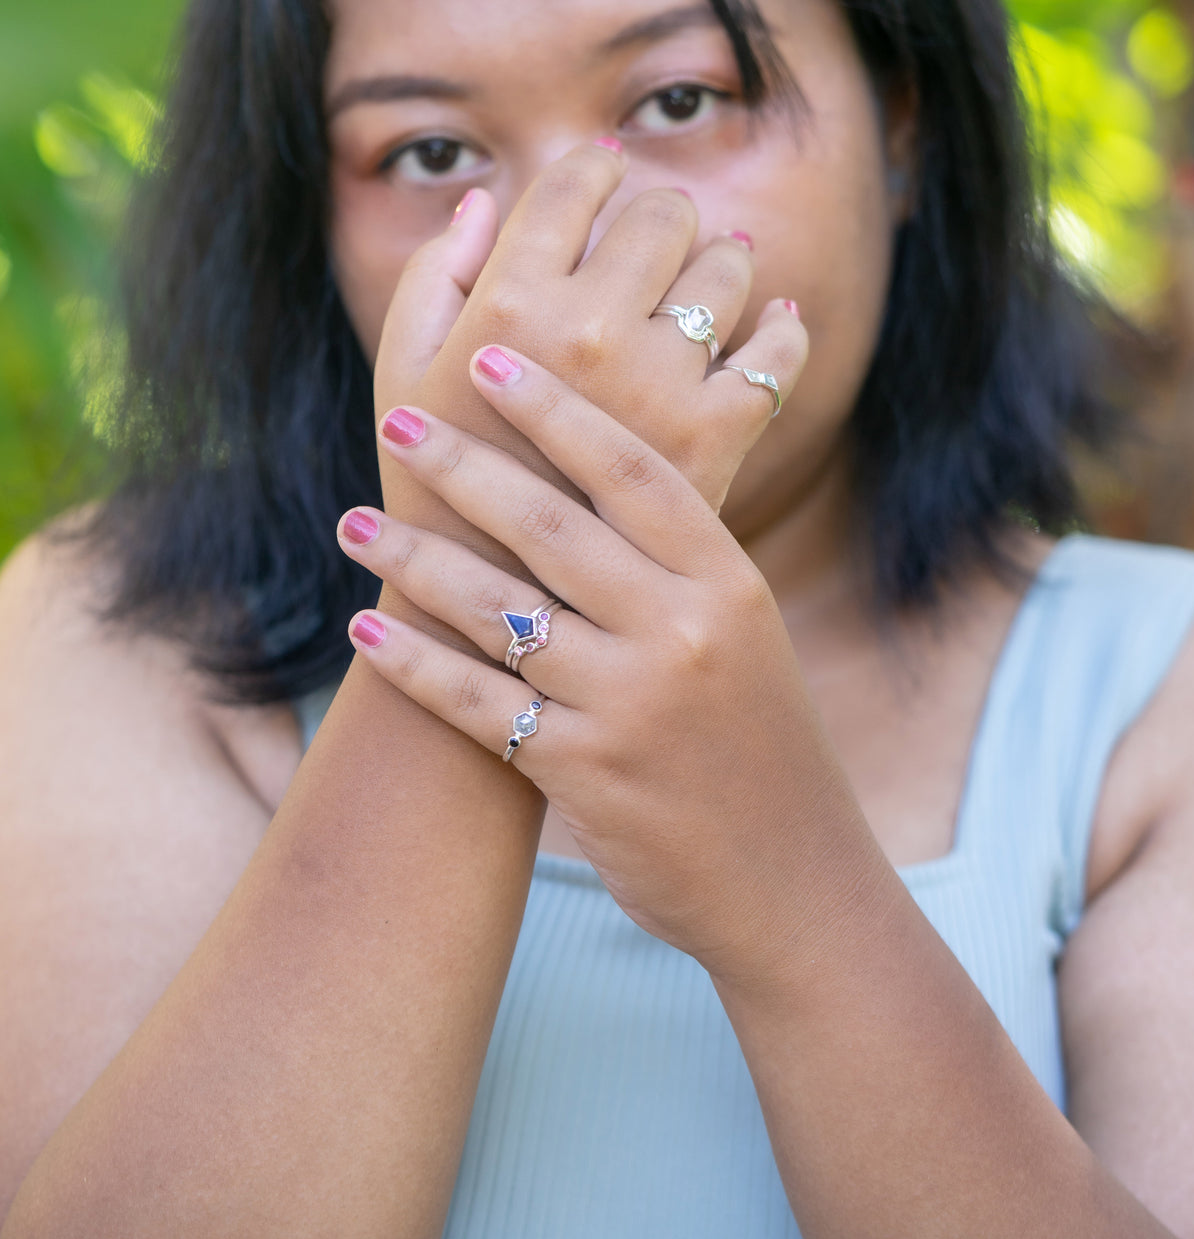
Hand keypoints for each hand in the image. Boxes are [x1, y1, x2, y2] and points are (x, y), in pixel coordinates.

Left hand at [337, 336, 842, 991]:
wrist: (791, 880)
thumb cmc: (759, 738)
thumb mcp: (747, 629)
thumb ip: (684, 550)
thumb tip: (618, 455)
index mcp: (726, 581)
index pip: (631, 470)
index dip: (555, 408)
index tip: (491, 359)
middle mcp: (682, 631)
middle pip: (553, 526)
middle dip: (465, 466)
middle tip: (398, 420)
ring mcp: (631, 705)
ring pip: (501, 610)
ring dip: (416, 560)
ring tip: (356, 520)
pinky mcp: (584, 775)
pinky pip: (476, 703)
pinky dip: (413, 664)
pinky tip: (366, 628)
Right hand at [375, 143, 802, 524]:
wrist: (494, 614)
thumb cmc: (432, 487)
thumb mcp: (401, 373)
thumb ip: (436, 275)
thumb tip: (488, 202)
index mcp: (508, 306)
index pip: (574, 185)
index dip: (592, 169)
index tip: (602, 175)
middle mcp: (589, 333)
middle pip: (660, 216)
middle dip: (657, 214)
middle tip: (654, 233)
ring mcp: (659, 384)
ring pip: (726, 270)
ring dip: (719, 260)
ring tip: (707, 274)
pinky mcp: (714, 438)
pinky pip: (774, 354)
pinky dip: (782, 329)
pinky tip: (772, 320)